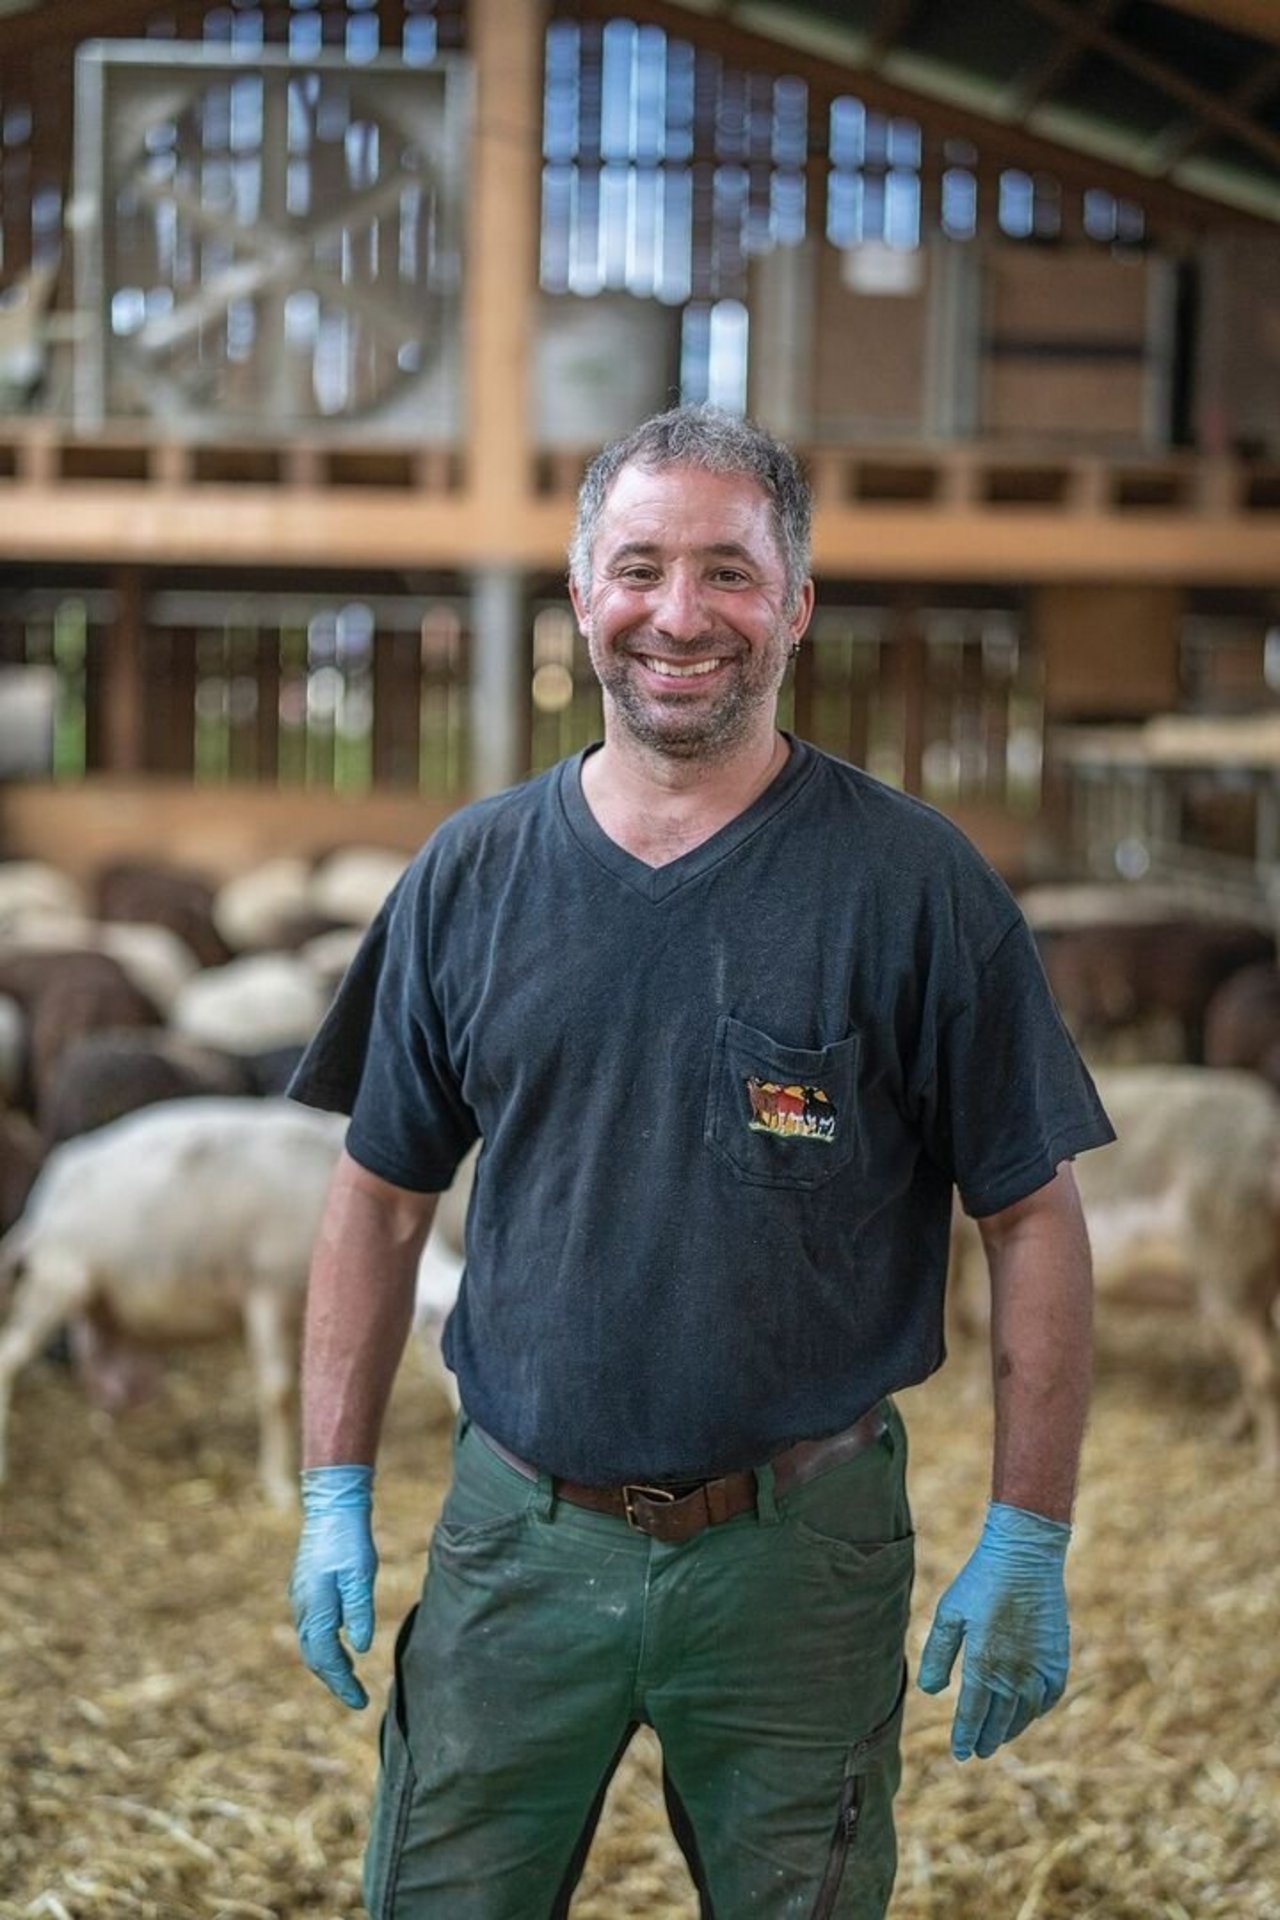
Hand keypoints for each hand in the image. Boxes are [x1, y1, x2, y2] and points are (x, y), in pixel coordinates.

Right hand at [289, 1465, 377, 1709]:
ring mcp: (301, 1597)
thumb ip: (360, 1611)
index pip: (326, 1657)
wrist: (332, 1506)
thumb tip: (360, 1649)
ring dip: (328, 1663)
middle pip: (314, 1656)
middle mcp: (303, 1606)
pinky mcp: (305, 1588)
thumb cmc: (350, 1538)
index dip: (342, 1683)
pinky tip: (340, 1647)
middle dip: (334, 1679)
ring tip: (349, 1678)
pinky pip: (312, 1628)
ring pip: (311, 1642)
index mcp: (315, 1607)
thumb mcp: (362, 1574)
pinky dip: (325, 1645)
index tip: (360, 1702)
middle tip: (356, 1697)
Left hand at [917, 1501, 1069, 1761]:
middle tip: (977, 1752)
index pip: (972, 1715)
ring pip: (1025, 1714)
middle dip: (986, 1739)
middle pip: (999, 1721)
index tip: (960, 1754)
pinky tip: (1028, 1713)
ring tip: (998, 1738)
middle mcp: (1014, 1674)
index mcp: (983, 1664)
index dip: (965, 1737)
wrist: (1024, 1556)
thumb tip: (931, 1693)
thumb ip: (938, 1655)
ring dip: (1011, 1730)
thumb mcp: (949, 1614)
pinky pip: (1048, 1697)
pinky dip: (1037, 1710)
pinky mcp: (1058, 1659)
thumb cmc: (980, 1582)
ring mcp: (1040, 1668)